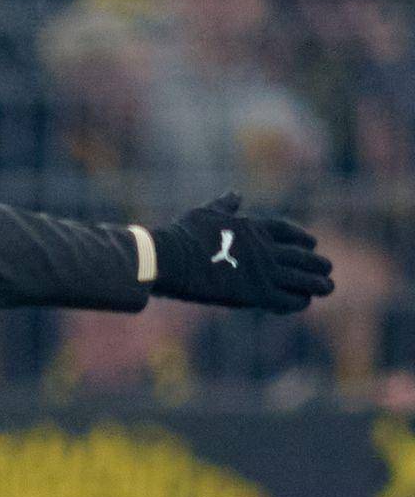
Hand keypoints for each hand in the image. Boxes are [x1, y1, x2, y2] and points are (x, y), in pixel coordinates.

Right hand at [151, 192, 333, 313]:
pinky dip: (298, 301)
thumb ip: (225, 205)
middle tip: (327, 270)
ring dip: (317, 284)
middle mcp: (265, 249)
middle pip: (303, 256)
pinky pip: (288, 300)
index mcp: (254, 228)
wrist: (170, 258)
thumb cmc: (182, 235)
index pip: (289, 232)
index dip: (303, 239)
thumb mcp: (206, 213)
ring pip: (303, 279)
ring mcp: (263, 271)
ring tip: (327, 287)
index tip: (313, 244)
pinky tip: (301, 303)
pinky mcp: (256, 293)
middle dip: (318, 263)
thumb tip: (235, 193)